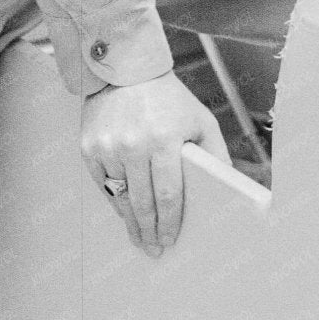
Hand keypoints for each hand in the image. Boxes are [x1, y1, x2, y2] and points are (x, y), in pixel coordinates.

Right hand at [80, 74, 229, 256]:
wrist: (125, 69)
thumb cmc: (168, 97)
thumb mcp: (200, 119)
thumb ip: (215, 153)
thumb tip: (229, 186)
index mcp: (164, 140)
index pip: (168, 195)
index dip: (170, 223)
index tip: (170, 241)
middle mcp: (133, 145)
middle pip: (142, 203)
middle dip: (149, 231)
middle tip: (153, 250)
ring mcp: (108, 147)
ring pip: (120, 198)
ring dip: (130, 222)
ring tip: (139, 238)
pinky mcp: (89, 147)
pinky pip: (102, 185)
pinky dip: (113, 201)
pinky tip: (123, 213)